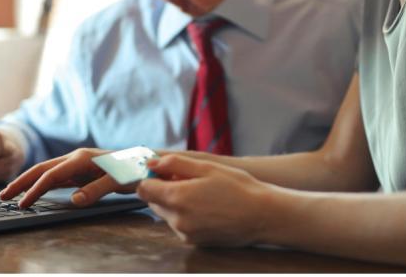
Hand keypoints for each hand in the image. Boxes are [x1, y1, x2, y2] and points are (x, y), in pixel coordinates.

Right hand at [0, 148, 133, 208]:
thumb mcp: (118, 181)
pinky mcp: (81, 170)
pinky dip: (42, 183)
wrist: (147, 162)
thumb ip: (96, 190)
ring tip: (12, 194)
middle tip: (2, 196)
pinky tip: (35, 190)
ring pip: (47, 171)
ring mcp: (78, 163)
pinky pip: (56, 176)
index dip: (35, 190)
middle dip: (21, 182)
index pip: (51, 175)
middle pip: (42, 169)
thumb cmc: (134, 170)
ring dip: (29, 182)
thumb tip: (74, 200)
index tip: (22, 204)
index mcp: (82, 159)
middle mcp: (76, 158)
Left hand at [137, 154, 273, 246]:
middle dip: (164, 189)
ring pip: (166, 214)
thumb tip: (151, 163)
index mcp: (177, 198)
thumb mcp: (207, 167)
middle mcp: (177, 219)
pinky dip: (185, 215)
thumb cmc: (238, 188)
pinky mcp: (194, 241)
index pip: (143, 189)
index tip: (163, 171)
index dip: (151, 177)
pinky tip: (206, 207)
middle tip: (187, 179)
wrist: (262, 216)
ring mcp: (185, 233)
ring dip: (175, 202)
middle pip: (153, 202)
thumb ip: (174, 163)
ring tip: (201, 193)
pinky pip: (179, 225)